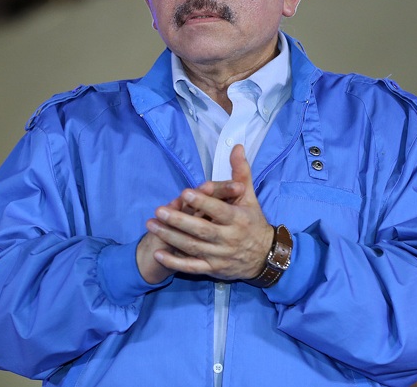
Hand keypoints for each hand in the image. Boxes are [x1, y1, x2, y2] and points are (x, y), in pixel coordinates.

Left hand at [144, 145, 273, 280]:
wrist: (264, 256)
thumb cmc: (253, 222)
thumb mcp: (249, 196)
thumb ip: (240, 171)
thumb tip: (236, 147)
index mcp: (238, 219)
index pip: (219, 211)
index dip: (203, 203)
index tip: (185, 193)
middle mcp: (229, 238)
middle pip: (202, 230)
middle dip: (179, 221)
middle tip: (159, 210)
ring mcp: (220, 255)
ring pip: (192, 247)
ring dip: (170, 237)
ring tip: (151, 225)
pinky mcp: (213, 269)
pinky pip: (191, 267)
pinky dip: (174, 262)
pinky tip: (158, 253)